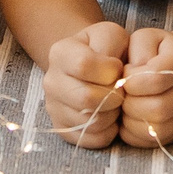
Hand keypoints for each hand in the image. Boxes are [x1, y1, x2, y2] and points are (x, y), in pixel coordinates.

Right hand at [43, 22, 129, 148]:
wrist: (92, 66)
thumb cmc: (106, 49)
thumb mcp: (111, 34)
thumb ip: (113, 44)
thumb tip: (111, 74)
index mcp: (60, 52)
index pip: (84, 65)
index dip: (109, 69)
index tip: (118, 68)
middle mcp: (51, 81)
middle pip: (86, 98)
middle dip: (114, 96)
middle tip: (121, 90)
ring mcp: (53, 107)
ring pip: (89, 122)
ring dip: (112, 114)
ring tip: (115, 102)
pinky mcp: (62, 129)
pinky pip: (90, 139)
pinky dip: (107, 131)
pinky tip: (109, 116)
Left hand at [117, 28, 172, 147]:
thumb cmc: (155, 51)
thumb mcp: (145, 38)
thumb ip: (137, 50)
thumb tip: (130, 78)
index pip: (156, 78)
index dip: (131, 80)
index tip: (124, 75)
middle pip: (158, 108)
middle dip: (129, 103)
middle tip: (122, 95)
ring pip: (156, 129)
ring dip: (130, 120)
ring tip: (125, 106)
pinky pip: (152, 142)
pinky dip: (133, 133)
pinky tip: (130, 117)